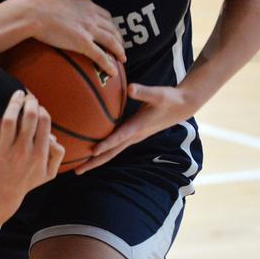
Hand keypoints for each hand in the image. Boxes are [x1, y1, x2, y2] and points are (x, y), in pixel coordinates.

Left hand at [0, 92, 64, 225]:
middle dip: (30, 101)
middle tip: (27, 95)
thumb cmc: (25, 183)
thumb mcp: (48, 174)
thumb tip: (55, 137)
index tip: (37, 106)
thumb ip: (57, 155)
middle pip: (29, 117)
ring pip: (8, 120)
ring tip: (15, 94)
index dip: (41, 109)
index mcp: (38, 155)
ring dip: (13, 102)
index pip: (44, 122)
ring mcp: (3, 151)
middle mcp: (22, 152)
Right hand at [25, 0, 124, 76]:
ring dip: (119, 51)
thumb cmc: (41, 2)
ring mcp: (88, 30)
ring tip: (122, 59)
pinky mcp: (82, 43)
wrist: (34, 13)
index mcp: (86, 5)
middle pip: (112, 28)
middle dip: (119, 38)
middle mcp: (91, 16)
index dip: (111, 24)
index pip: (105, 15)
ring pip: (111, 41)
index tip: (112, 30)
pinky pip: (100, 56)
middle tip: (120, 46)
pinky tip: (113, 72)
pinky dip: (108, 64)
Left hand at [74, 83, 194, 174]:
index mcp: (138, 127)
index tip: (92, 152)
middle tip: (77, 171)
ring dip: (96, 160)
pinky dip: (102, 151)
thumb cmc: (169, 98)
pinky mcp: (133, 134)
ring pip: (112, 152)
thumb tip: (130, 87)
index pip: (119, 138)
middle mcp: (134, 136)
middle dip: (94, 162)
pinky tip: (91, 152)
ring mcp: (133, 137)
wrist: (182, 106)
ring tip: (79, 167)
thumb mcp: (158, 93)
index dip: (106, 144)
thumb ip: (143, 91)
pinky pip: (114, 145)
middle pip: (111, 153)